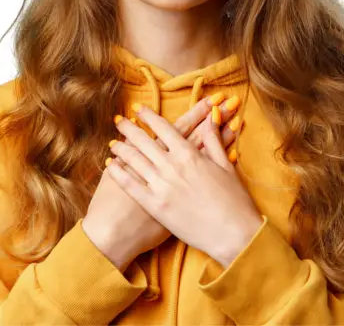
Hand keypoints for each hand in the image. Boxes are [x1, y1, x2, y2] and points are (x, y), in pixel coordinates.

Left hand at [106, 104, 263, 267]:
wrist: (233, 234)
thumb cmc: (233, 200)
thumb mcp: (226, 165)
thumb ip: (214, 139)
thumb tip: (211, 116)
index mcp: (189, 154)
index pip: (164, 128)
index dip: (148, 116)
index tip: (137, 108)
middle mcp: (172, 166)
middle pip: (144, 141)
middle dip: (129, 128)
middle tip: (119, 120)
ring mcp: (161, 186)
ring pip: (134, 160)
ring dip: (121, 148)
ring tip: (112, 142)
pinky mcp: (155, 206)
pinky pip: (130, 185)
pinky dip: (118, 173)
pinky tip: (110, 166)